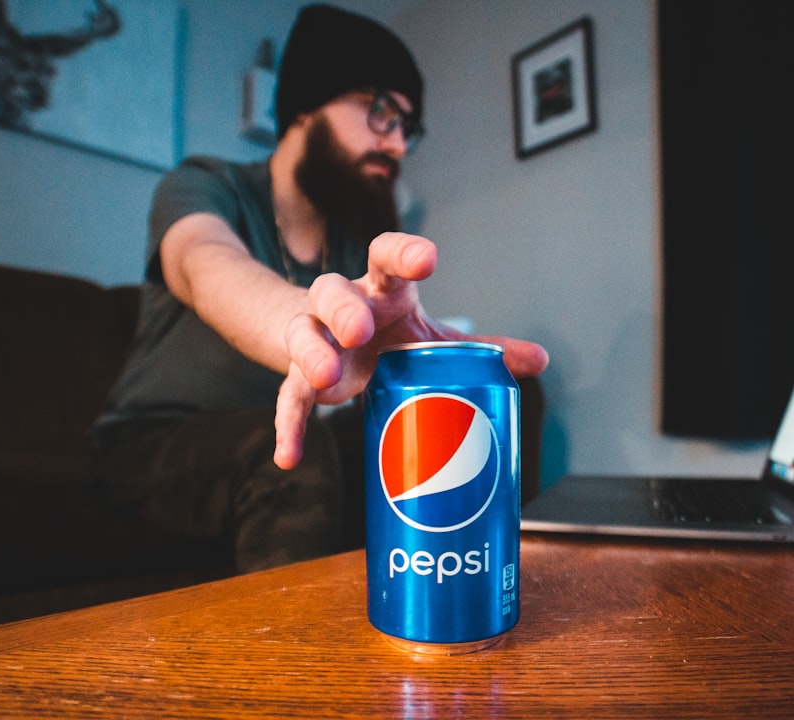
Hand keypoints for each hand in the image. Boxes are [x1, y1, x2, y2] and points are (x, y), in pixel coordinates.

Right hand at [273, 232, 547, 469]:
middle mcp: (341, 305)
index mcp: (380, 287)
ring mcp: (315, 338)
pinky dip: (289, 426)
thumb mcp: (430, 336)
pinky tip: (290, 456)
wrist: (327, 339)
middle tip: (360, 329)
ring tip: (327, 376)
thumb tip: (540, 361)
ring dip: (311, 355)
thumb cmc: (387, 332)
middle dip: (344, 310)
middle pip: (333, 293)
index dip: (404, 255)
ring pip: (302, 337)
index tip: (428, 263)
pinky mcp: (298, 376)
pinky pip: (288, 397)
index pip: (385, 257)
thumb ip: (476, 348)